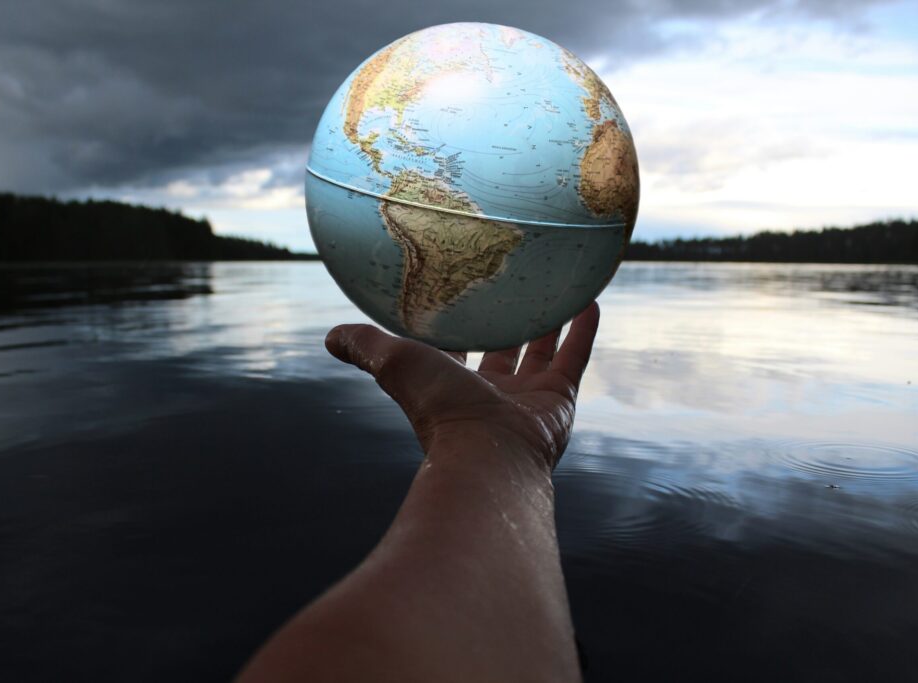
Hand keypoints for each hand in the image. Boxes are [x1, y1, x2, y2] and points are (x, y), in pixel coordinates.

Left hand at [324, 302, 599, 471]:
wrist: (488, 452)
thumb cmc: (438, 407)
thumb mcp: (395, 363)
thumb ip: (364, 347)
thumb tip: (330, 336)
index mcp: (452, 387)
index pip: (455, 351)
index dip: (456, 327)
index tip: (460, 295)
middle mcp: (490, 396)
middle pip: (501, 352)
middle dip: (507, 324)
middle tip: (515, 288)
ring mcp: (527, 400)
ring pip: (541, 353)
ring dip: (549, 322)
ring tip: (557, 288)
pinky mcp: (559, 400)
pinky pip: (574, 359)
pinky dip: (582, 331)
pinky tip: (587, 299)